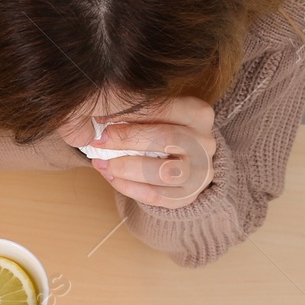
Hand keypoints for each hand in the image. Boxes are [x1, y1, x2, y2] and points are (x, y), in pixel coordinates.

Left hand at [86, 96, 215, 209]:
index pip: (163, 109)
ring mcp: (201, 172)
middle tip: (99, 141)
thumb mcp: (157, 116)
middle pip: (165, 138)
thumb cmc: (164, 133)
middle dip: (126, 140)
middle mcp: (206, 142)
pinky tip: (110, 176)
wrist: (185, 164)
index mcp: (199, 113)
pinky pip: (154, 195)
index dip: (130, 112)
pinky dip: (127, 186)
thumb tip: (101, 115)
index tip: (102, 115)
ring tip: (101, 162)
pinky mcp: (188, 196)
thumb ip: (137, 113)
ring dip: (125, 167)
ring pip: (161, 171)